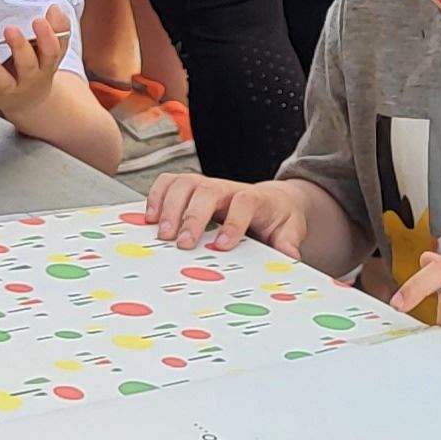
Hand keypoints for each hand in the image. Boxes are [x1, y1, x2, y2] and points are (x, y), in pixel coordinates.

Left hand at [0, 6, 72, 111]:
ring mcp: (6, 90)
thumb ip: (57, 30)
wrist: (29, 102)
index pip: (51, 53)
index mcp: (45, 66)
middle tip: (10, 30)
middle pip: (27, 67)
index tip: (38, 20)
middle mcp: (28, 80)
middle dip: (19, 48)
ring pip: (0, 82)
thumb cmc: (37, 68)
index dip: (47, 37)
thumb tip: (54, 9)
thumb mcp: (51, 51)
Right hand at [135, 173, 315, 252]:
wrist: (273, 200)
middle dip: (192, 215)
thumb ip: (288, 242)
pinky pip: (168, 182)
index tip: (223, 245)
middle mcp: (227, 188)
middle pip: (207, 190)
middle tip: (183, 243)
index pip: (244, 202)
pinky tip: (150, 218)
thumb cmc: (278, 217)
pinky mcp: (191, 188)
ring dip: (169, 206)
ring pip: (184, 183)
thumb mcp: (291, 230)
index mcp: (254, 199)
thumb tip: (290, 257)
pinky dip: (156, 196)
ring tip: (161, 233)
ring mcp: (207, 185)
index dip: (233, 222)